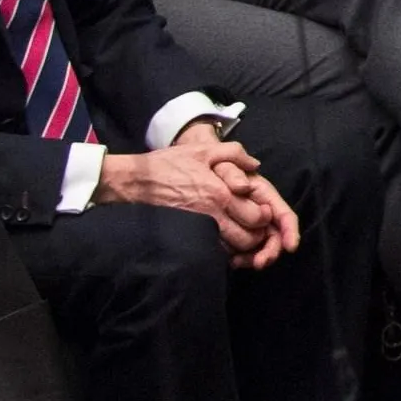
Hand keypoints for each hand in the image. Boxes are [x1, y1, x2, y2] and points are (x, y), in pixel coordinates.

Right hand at [103, 131, 298, 267]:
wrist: (135, 181)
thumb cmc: (169, 164)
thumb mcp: (203, 150)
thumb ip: (234, 153)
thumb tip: (255, 164)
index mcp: (221, 193)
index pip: (256, 216)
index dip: (266, 217)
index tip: (263, 211)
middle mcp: (212, 214)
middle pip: (247, 238)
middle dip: (258, 236)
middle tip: (255, 227)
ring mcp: (198, 227)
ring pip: (230, 249)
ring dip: (240, 246)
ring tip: (241, 233)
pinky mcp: (185, 234)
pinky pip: (211, 249)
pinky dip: (222, 249)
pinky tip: (222, 238)